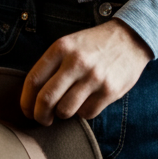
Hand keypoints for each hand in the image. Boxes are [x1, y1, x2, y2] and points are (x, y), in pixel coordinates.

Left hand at [20, 18, 152, 126]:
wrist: (130, 39)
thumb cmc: (95, 45)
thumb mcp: (70, 45)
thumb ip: (52, 66)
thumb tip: (35, 97)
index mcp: (61, 48)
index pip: (33, 80)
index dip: (26, 101)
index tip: (27, 110)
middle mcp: (76, 62)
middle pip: (46, 99)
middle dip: (40, 115)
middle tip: (42, 119)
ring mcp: (94, 77)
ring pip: (65, 110)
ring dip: (63, 114)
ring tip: (67, 107)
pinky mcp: (109, 91)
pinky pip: (87, 113)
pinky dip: (83, 112)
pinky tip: (87, 102)